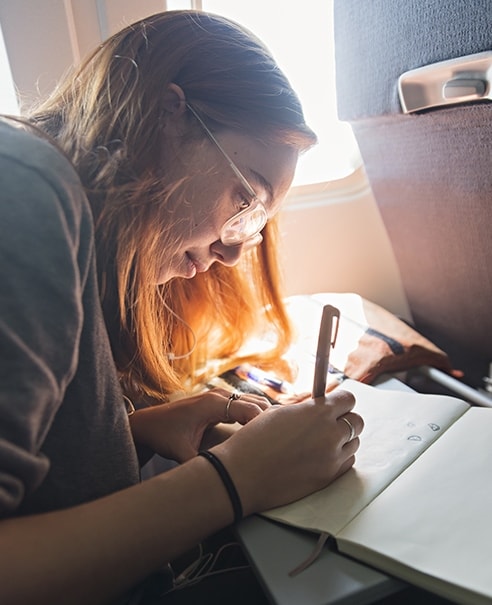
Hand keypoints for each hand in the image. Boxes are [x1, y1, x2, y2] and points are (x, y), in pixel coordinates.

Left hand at [129, 389, 269, 461]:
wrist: (147, 423)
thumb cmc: (163, 435)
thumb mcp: (181, 453)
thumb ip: (200, 465)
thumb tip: (217, 483)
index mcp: (213, 404)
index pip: (250, 409)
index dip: (265, 425)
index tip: (276, 442)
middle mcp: (218, 396)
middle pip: (255, 402)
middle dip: (269, 420)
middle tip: (283, 440)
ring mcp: (218, 396)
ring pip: (251, 401)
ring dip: (263, 416)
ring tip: (276, 436)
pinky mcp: (217, 402)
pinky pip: (243, 404)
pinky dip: (254, 414)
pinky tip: (262, 431)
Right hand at [211, 388, 363, 515]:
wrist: (242, 474)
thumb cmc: (254, 441)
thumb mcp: (280, 413)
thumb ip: (306, 410)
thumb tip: (318, 410)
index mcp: (318, 412)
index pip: (348, 399)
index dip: (340, 401)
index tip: (334, 404)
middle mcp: (330, 434)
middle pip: (357, 421)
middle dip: (345, 419)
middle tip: (329, 422)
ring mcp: (332, 458)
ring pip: (354, 443)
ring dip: (343, 440)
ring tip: (321, 441)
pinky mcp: (329, 478)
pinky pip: (348, 462)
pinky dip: (340, 458)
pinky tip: (321, 456)